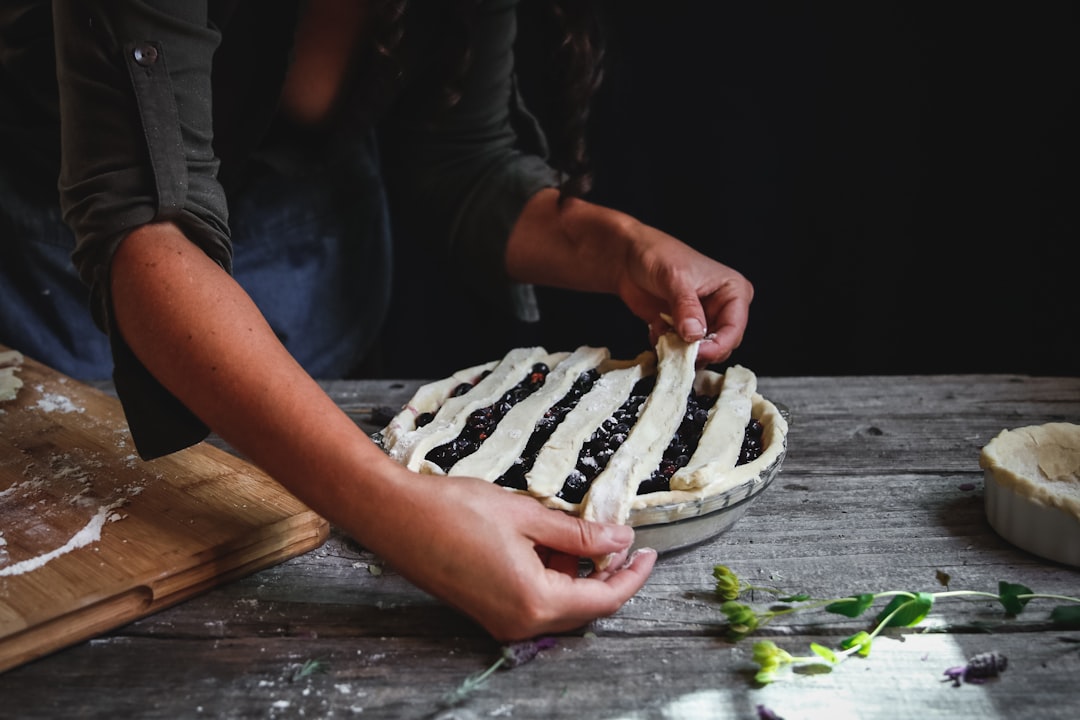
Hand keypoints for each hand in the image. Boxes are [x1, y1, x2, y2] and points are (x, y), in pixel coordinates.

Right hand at [355, 465, 656, 641]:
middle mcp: (520, 622)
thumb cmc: (455, 510)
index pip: (604, 599)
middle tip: (612, 535)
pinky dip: (548, 577)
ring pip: (558, 605)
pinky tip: (543, 543)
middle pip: (583, 608)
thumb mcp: (526, 515)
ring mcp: (500, 622)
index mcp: (536, 600)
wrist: (394, 517)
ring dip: (573, 573)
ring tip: (568, 531)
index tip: (649, 552)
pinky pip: (533, 603)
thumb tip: (619, 539)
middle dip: (603, 574)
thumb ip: (579, 534)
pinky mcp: (485, 612)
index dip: (632, 576)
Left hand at [617, 224, 752, 365]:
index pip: (734, 328)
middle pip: (721, 346)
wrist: (629, 257)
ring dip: (681, 351)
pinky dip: (667, 348)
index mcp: (733, 292)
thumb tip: (694, 334)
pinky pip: (681, 351)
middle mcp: (722, 309)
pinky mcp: (683, 330)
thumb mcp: (675, 279)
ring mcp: (702, 321)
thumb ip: (686, 307)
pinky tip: (655, 330)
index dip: (717, 346)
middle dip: (698, 351)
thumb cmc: (657, 255)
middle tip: (676, 348)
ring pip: (701, 353)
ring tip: (663, 335)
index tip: (695, 353)